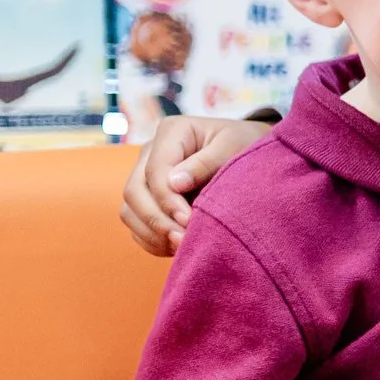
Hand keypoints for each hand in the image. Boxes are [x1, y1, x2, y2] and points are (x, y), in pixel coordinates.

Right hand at [119, 114, 271, 255]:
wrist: (249, 151)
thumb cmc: (244, 145)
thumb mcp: (234, 146)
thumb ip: (206, 163)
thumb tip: (174, 183)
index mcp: (171, 132)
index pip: (155, 171)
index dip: (167, 199)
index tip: (189, 220)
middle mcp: (150, 152)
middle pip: (134, 191)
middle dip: (157, 220)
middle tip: (184, 240)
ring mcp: (145, 176)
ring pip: (130, 210)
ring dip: (153, 233)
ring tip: (183, 246)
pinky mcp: (148, 198)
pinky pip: (137, 225)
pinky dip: (152, 240)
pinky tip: (176, 247)